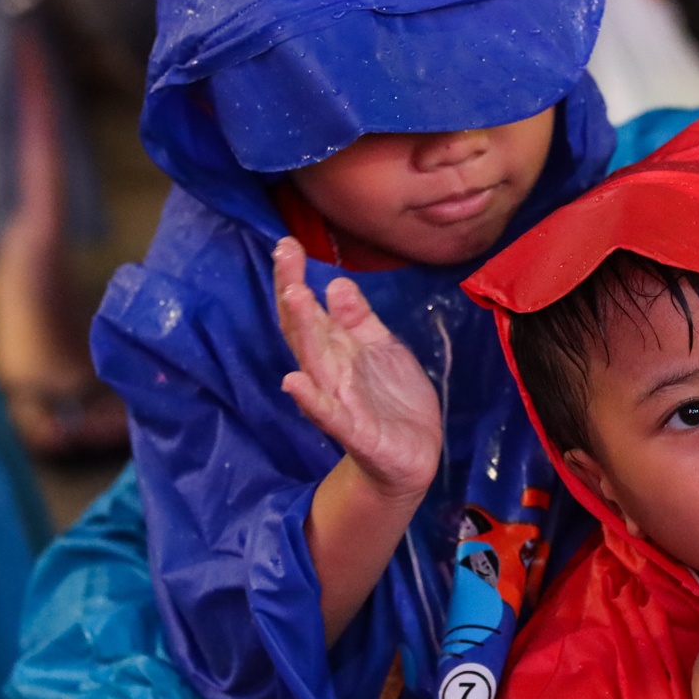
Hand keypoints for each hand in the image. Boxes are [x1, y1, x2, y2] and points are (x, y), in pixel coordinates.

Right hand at [274, 238, 441, 497]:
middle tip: (284, 255)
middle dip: (294, 293)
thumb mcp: (381, 349)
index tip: (286, 244)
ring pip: (315, 364)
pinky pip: (331, 416)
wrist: (413, 455)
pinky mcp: (356, 432)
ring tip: (294, 298)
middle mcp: (331, 373)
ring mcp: (340, 402)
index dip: (296, 278)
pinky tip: (295, 382)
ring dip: (304, 332)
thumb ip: (359, 319)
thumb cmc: (392, 398)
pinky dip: (312, 401)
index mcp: (338, 351)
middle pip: (305, 330)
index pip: (309, 311)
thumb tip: (336, 282)